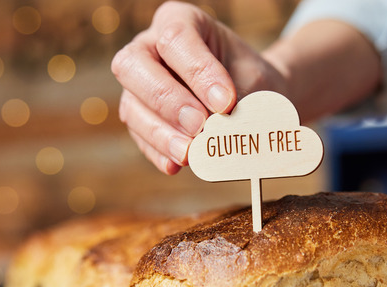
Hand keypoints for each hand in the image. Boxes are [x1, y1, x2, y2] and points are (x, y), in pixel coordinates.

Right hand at [112, 1, 286, 174]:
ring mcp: (138, 85)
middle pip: (134, 65)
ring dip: (160, 133)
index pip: (176, 39)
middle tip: (199, 125)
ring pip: (131, 105)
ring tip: (189, 153)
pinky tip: (175, 165)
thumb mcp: (254, 81)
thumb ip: (237, 100)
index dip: (198, 72)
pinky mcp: (139, 118)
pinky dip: (157, 152)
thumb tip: (220, 130)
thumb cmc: (251, 81)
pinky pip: (139, 136)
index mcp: (179, 21)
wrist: (254, 99)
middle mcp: (149, 47)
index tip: (226, 102)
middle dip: (167, 100)